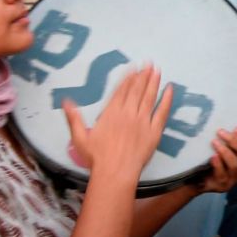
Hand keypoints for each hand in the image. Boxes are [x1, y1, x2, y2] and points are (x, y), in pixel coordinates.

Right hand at [63, 66, 173, 181]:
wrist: (115, 172)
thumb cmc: (97, 157)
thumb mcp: (80, 137)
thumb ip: (74, 118)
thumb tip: (66, 102)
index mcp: (111, 114)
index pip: (121, 91)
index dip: (128, 78)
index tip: (134, 68)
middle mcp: (128, 114)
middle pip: (137, 90)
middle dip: (143, 75)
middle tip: (149, 63)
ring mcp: (143, 121)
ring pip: (149, 97)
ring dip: (154, 82)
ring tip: (157, 70)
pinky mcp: (154, 131)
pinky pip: (162, 112)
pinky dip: (167, 100)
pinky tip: (170, 89)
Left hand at [196, 128, 236, 193]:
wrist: (200, 181)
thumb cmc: (213, 161)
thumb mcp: (222, 149)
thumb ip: (229, 141)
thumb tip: (234, 127)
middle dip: (234, 141)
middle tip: (221, 132)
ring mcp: (233, 177)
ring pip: (235, 164)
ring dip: (225, 152)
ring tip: (215, 143)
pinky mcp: (223, 185)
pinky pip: (222, 175)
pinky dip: (218, 165)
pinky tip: (213, 157)